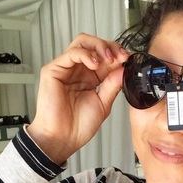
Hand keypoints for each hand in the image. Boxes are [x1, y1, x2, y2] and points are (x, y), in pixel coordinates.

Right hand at [27, 34, 129, 163]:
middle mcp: (78, 70)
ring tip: (108, 59)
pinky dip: (86, 54)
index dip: (118, 55)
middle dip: (110, 46)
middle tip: (120, 56)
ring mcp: (65, 69)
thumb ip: (113, 85)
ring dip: (99, 47)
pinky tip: (95, 64)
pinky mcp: (53, 70)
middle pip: (93, 44)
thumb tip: (124, 68)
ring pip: (82, 43)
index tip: (129, 59)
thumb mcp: (103, 104)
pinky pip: (71, 53)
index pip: (104, 57)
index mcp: (90, 78)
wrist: (63, 139)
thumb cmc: (78, 126)